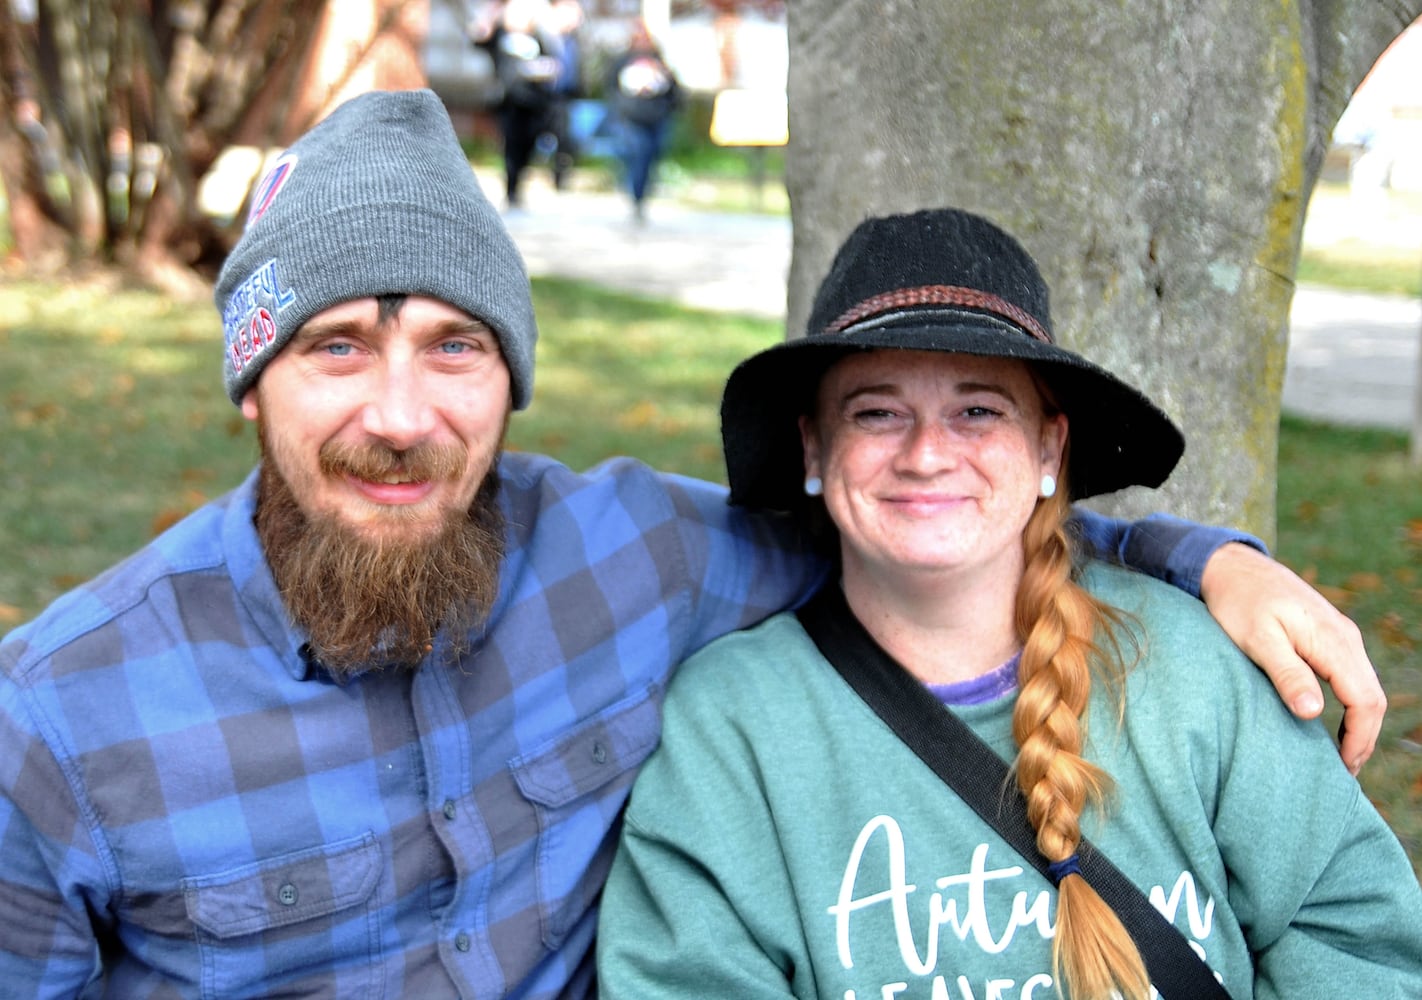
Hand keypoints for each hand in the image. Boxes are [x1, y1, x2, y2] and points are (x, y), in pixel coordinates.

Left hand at [1199, 542, 1383, 774]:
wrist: (1232, 566)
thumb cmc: (1238, 602)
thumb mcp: (1256, 639)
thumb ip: (1287, 673)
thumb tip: (1314, 712)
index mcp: (1333, 641)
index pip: (1365, 700)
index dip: (1359, 738)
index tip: (1343, 768)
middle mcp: (1345, 638)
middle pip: (1372, 698)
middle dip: (1363, 737)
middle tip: (1342, 772)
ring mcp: (1340, 636)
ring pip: (1364, 688)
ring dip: (1358, 723)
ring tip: (1339, 755)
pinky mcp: (1328, 636)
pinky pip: (1351, 676)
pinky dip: (1350, 704)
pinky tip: (1332, 722)